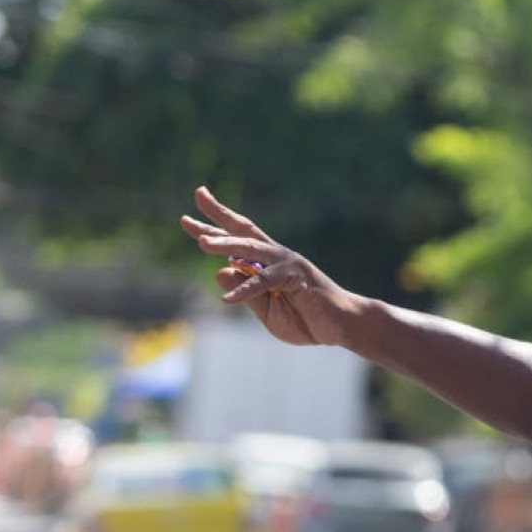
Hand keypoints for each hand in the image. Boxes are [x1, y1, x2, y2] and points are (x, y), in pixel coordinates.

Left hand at [179, 186, 359, 346]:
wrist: (343, 326)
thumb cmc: (308, 320)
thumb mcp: (268, 311)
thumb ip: (246, 294)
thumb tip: (221, 271)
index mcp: (268, 264)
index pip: (237, 240)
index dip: (213, 227)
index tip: (188, 218)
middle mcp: (276, 256)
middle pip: (242, 233)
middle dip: (217, 218)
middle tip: (192, 205)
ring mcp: (287, 263)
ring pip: (251, 250)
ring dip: (226, 245)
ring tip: (202, 243)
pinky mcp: (296, 278)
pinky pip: (265, 283)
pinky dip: (246, 290)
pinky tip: (227, 299)